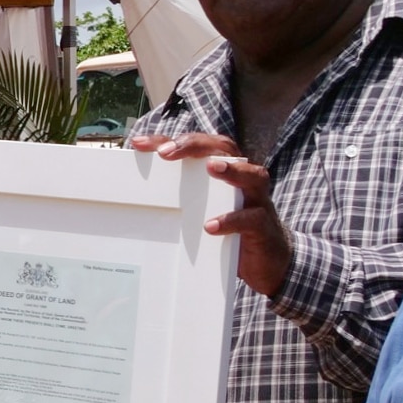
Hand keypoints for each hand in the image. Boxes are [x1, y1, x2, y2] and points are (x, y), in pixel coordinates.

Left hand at [131, 133, 288, 296]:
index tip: (138, 144)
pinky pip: (251, 218)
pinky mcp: (263, 226)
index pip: (197, 146)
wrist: (267, 262)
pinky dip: (232, 220)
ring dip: (231, 170)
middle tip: (167, 152)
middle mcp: (243, 178)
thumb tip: (135, 197)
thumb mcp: (201, 209)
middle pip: (224, 149)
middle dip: (195, 145)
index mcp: (224, 170)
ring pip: (252, 175)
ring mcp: (257, 200)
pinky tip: (211, 226)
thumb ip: (179, 198)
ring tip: (210, 168)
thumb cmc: (227, 228)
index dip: (168, 140)